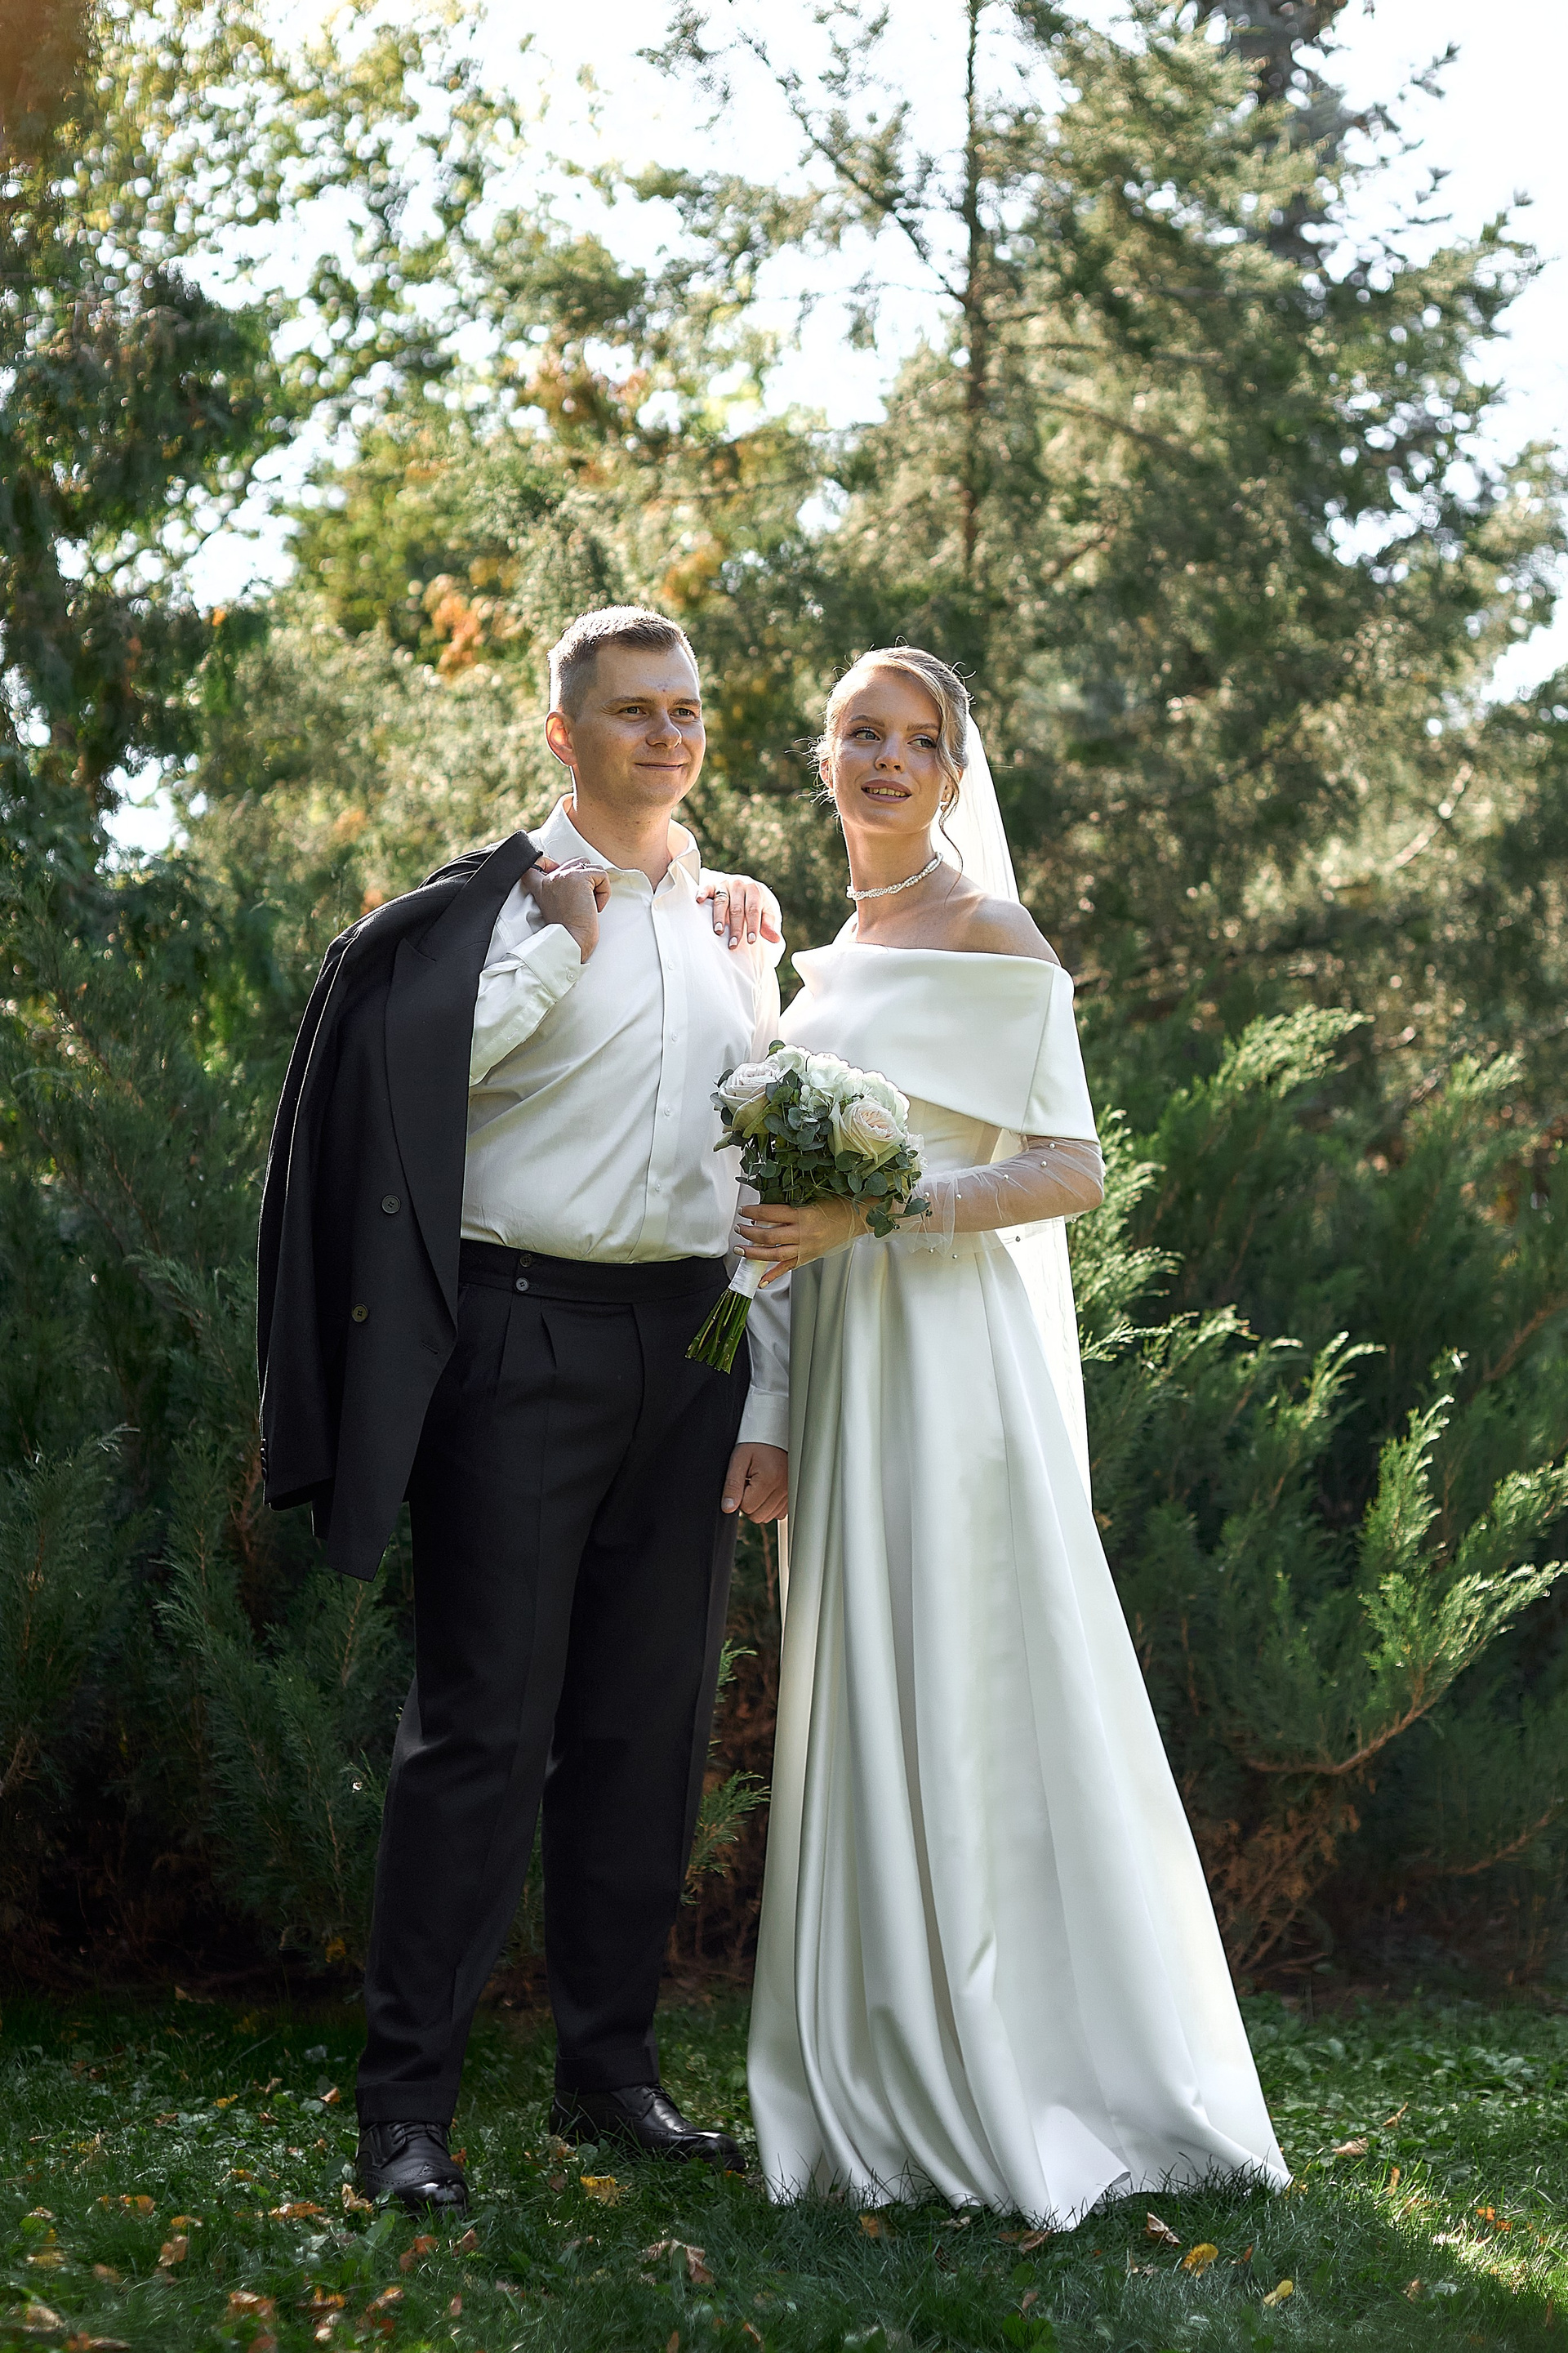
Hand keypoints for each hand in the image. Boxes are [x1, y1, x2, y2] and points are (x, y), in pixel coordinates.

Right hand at [525, 855, 608, 961]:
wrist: (570, 941)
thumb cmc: (568, 932)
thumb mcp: (555, 908)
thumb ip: (559, 891)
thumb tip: (578, 882)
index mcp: (542, 886)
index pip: (538, 863)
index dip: (548, 863)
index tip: (555, 873)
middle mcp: (552, 877)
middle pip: (577, 863)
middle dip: (587, 881)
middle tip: (583, 902)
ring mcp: (565, 875)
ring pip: (593, 869)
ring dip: (597, 888)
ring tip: (588, 905)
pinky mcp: (580, 878)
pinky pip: (602, 876)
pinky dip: (604, 893)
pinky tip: (594, 906)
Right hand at [696, 871, 782, 950]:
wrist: (745, 885)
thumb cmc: (757, 902)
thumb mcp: (767, 912)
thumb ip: (769, 925)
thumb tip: (776, 939)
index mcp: (755, 890)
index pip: (753, 910)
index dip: (753, 926)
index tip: (751, 940)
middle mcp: (740, 885)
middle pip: (737, 908)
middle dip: (735, 927)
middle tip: (733, 944)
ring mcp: (725, 884)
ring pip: (721, 901)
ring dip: (719, 917)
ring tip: (718, 931)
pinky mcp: (713, 884)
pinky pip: (707, 887)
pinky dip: (702, 893)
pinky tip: (699, 900)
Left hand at [721, 1442, 788, 1522]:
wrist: (776, 1432)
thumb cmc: (756, 1443)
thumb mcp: (739, 1459)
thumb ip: (732, 1485)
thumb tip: (728, 1508)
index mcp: (769, 1479)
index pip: (746, 1507)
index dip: (739, 1495)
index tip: (743, 1479)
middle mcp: (784, 1489)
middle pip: (757, 1516)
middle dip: (748, 1503)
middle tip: (750, 1482)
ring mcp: (790, 1493)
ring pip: (768, 1517)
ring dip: (759, 1505)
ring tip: (759, 1484)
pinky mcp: (793, 1495)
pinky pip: (779, 1513)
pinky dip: (770, 1506)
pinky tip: (767, 1490)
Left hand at [734, 1196, 866, 1284]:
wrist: (857, 1219)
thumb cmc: (838, 1206)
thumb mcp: (813, 1198)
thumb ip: (791, 1205)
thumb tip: (766, 1210)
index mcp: (804, 1215)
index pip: (772, 1213)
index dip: (754, 1211)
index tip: (744, 1210)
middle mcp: (804, 1234)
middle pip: (770, 1236)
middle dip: (750, 1233)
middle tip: (739, 1229)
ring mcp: (806, 1248)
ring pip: (775, 1255)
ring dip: (755, 1253)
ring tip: (741, 1250)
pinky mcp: (808, 1257)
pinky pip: (788, 1268)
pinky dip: (773, 1275)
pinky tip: (761, 1280)